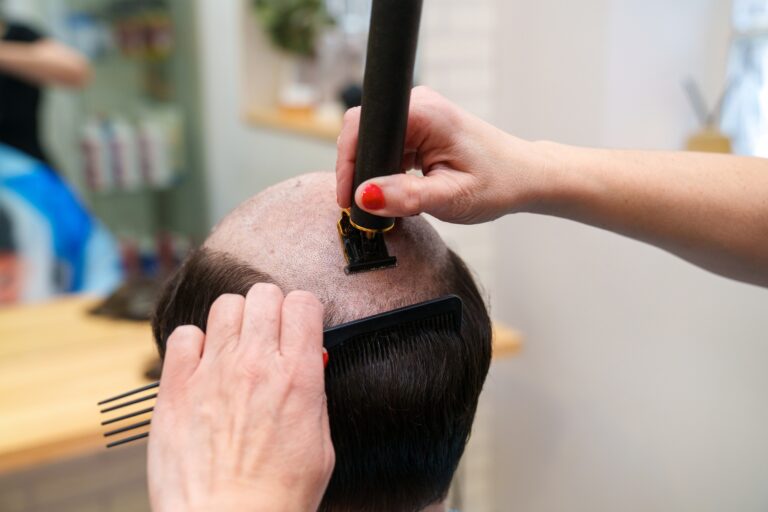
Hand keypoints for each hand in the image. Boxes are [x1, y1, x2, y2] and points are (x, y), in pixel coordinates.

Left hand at [147, 284, 333, 511]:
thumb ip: (314, 396)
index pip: (303, 303)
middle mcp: (255, 365)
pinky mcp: (175, 388)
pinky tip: (202, 365)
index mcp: (297, 377)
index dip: (303, 312)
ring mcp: (212, 373)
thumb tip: (308, 366)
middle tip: (269, 335)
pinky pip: (183, 335)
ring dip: (235, 321)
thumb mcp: (321, 446)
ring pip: (225, 305)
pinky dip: (193, 344)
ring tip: (235, 348)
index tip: (299, 326)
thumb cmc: (276, 497)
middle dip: (271, 309)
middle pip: (264, 294)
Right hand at [336, 86, 546, 223]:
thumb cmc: (498, 184)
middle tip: (368, 207)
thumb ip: (406, 197)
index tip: (348, 198)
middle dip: (359, 171)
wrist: (524, 177)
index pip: (361, 126)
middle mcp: (418, 105)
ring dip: (374, 172)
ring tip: (391, 201)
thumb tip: (364, 196)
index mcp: (424, 113)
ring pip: (373, 141)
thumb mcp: (450, 198)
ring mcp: (419, 114)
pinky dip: (387, 170)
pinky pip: (388, 145)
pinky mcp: (421, 126)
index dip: (347, 163)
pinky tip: (402, 189)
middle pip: (362, 131)